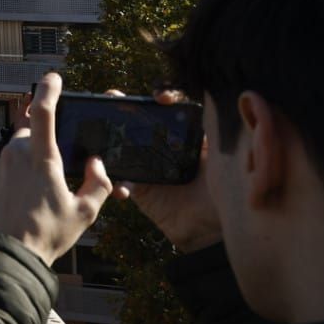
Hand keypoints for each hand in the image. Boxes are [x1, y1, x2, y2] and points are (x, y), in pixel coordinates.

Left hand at [0, 72, 112, 267]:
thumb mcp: (84, 213)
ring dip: (21, 171)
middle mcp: (14, 155)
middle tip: (48, 184)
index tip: (52, 77)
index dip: (49, 90)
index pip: (45, 112)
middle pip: (30, 140)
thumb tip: (97, 163)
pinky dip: (4, 183)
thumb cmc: (47, 235)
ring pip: (12, 158)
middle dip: (40, 153)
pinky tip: (11, 205)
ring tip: (29, 203)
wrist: (6, 256)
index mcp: (43, 158)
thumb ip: (98, 183)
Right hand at [109, 88, 220, 252]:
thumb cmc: (224, 191)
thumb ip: (212, 132)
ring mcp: (148, 165)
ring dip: (108, 136)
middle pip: (140, 118)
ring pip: (123, 144)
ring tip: (100, 131)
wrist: (213, 229)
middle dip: (123, 105)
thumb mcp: (220, 156)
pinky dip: (117, 183)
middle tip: (114, 96)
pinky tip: (122, 188)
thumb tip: (211, 103)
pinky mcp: (138, 187)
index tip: (162, 98)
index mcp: (184, 134)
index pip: (171, 106)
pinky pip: (121, 180)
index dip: (164, 93)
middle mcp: (163, 145)